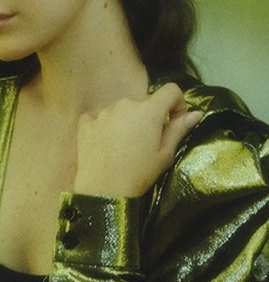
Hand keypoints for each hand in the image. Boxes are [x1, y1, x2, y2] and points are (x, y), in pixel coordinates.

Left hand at [74, 83, 202, 198]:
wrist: (103, 190)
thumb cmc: (139, 174)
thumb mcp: (165, 155)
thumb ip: (179, 129)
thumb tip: (196, 113)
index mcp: (148, 110)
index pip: (170, 90)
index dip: (178, 103)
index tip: (175, 121)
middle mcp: (124, 104)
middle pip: (145, 102)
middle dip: (151, 116)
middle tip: (149, 142)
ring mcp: (103, 111)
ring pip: (123, 109)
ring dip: (128, 121)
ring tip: (126, 147)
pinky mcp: (86, 121)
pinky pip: (100, 117)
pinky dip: (106, 126)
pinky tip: (106, 144)